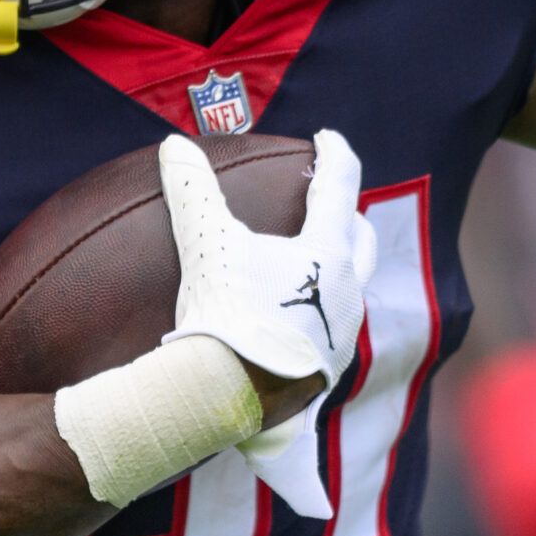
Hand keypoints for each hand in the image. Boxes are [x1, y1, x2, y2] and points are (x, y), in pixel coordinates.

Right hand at [161, 130, 376, 519]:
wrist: (227, 397)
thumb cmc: (223, 314)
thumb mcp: (204, 244)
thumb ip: (192, 191)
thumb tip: (172, 145)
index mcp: (328, 253)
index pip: (340, 186)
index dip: (334, 154)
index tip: (327, 138)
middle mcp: (348, 292)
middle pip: (363, 241)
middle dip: (350, 216)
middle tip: (330, 204)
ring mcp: (342, 336)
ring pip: (352, 290)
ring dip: (337, 270)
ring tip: (311, 265)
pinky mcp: (327, 372)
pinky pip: (331, 334)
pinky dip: (319, 315)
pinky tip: (294, 323)